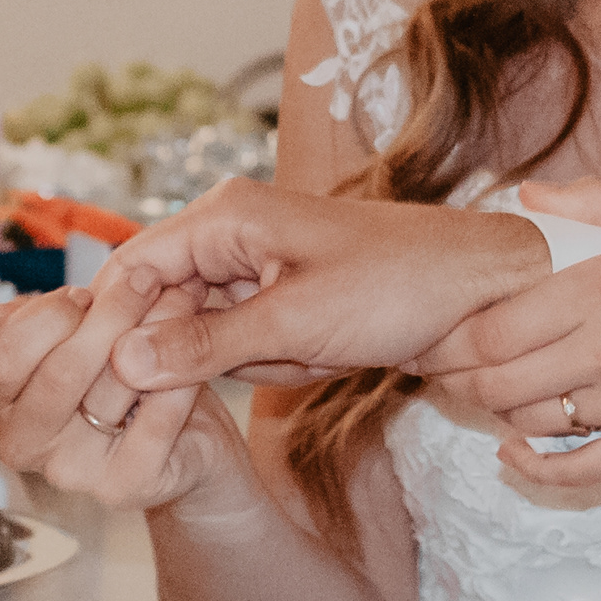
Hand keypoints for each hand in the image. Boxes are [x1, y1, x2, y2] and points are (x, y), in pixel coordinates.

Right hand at [0, 284, 234, 511]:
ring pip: (112, 388)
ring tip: (185, 296)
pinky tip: (196, 355)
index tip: (85, 294)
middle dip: (109, 316)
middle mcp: (26, 443)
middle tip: (147, 280)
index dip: (44, 318)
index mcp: (2, 402)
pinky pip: (156, 419)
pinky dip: (180, 379)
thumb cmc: (123, 378)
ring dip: (156, 331)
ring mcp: (72, 471)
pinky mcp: (124, 486)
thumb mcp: (71, 339)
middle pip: (58, 372)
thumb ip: (22, 320)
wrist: (184, 440)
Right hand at [100, 178, 551, 390]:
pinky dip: (278, 365)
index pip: (133, 268)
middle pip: (163, 306)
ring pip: (205, 336)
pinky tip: (326, 355)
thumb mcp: (296, 322)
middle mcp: (233, 236)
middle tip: (236, 374)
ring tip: (312, 350)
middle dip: (195, 354)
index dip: (116, 327)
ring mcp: (258, 269)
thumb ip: (205, 343)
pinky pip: (247, 348)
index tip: (116, 383)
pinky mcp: (284, 302)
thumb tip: (123, 360)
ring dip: (249, 363)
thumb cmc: (401, 286)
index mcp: (226, 217)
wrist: (485, 294)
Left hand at [421, 181, 600, 490]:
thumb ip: (600, 202)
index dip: (449, 337)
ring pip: (526, 423)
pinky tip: (515, 453)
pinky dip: (531, 468)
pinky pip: (571, 473)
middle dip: (456, 378)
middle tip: (442, 369)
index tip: (435, 332)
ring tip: (489, 394)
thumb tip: (530, 197)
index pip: (493, 326)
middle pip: (495, 380)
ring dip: (496, 414)